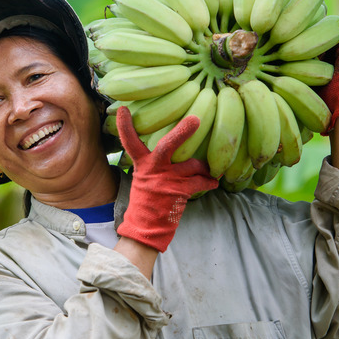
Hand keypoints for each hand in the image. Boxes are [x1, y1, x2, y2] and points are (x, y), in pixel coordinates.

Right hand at [115, 106, 218, 252]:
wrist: (145, 228)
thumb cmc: (145, 201)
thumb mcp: (141, 179)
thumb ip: (151, 164)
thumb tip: (169, 148)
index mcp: (141, 165)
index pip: (130, 142)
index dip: (125, 126)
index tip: (124, 109)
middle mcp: (153, 169)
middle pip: (167, 145)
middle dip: (182, 131)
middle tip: (195, 119)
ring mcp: (167, 180)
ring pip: (193, 165)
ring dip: (204, 167)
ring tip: (210, 169)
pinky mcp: (179, 192)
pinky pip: (201, 182)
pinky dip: (210, 181)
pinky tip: (214, 182)